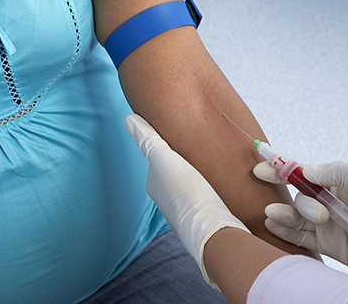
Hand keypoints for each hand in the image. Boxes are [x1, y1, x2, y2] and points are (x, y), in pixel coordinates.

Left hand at [125, 114, 248, 287]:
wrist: (213, 228)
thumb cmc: (187, 192)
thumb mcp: (164, 159)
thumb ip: (147, 139)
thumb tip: (128, 118)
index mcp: (154, 184)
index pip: (160, 155)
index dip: (170, 142)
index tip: (181, 130)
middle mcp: (166, 198)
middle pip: (175, 169)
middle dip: (184, 159)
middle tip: (199, 144)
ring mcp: (184, 209)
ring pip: (189, 182)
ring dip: (198, 172)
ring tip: (212, 161)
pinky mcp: (203, 215)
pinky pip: (203, 194)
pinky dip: (208, 186)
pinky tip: (218, 182)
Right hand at [255, 159, 347, 281]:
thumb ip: (337, 172)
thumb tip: (306, 169)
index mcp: (340, 182)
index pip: (305, 172)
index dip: (283, 167)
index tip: (263, 164)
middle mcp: (331, 201)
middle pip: (299, 195)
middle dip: (295, 197)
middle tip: (300, 206)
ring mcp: (328, 224)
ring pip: (296, 216)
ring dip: (283, 213)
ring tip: (273, 212)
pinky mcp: (329, 245)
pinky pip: (300, 237)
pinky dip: (284, 230)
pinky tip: (272, 222)